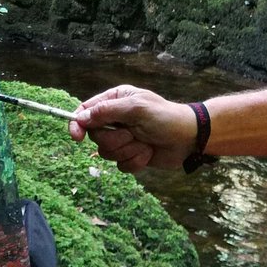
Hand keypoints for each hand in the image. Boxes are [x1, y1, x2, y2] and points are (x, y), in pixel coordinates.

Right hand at [69, 84, 198, 172]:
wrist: (189, 138)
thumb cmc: (165, 117)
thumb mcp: (136, 109)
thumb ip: (107, 111)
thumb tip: (82, 117)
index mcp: (115, 100)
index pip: (86, 110)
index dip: (78, 124)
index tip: (77, 137)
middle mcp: (115, 119)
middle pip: (96, 136)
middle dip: (115, 140)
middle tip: (133, 134)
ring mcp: (122, 138)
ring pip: (107, 153)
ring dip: (128, 151)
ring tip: (144, 143)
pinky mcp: (130, 155)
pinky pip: (120, 166)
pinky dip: (135, 161)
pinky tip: (148, 153)